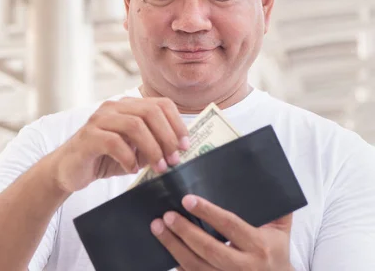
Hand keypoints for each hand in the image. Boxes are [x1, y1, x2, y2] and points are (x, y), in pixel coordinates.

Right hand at [50, 97, 189, 192]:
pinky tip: (131, 169)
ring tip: (158, 167)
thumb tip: (180, 151)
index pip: (160, 104)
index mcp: (128, 106)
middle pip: (150, 112)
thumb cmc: (104, 158)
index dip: (177, 124)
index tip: (185, 145)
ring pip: (134, 125)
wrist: (68, 169)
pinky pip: (114, 142)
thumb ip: (153, 146)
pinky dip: (128, 157)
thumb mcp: (134, 150)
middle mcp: (114, 107)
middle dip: (167, 137)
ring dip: (152, 148)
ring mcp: (99, 119)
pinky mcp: (88, 136)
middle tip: (174, 160)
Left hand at [151, 195, 293, 270]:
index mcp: (259, 246)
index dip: (208, 212)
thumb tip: (263, 175)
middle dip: (185, 231)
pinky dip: (176, 264)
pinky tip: (162, 249)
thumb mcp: (280, 230)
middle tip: (166, 215)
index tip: (187, 200)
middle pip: (209, 249)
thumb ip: (274, 206)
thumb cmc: (276, 252)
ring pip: (196, 266)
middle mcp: (243, 266)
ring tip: (157, 228)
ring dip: (173, 246)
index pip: (230, 226)